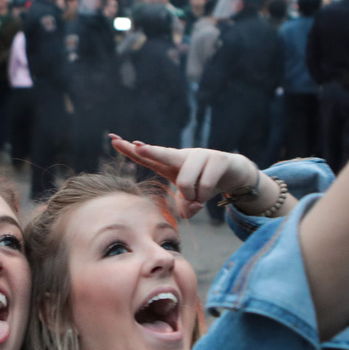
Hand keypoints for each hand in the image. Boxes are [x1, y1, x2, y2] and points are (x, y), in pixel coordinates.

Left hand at [109, 136, 260, 217]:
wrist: (234, 174)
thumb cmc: (205, 185)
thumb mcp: (190, 198)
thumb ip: (184, 206)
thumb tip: (189, 209)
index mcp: (170, 164)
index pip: (147, 156)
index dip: (130, 150)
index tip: (114, 141)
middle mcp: (182, 156)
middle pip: (163, 154)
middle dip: (149, 151)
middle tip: (138, 147)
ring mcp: (200, 155)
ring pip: (186, 183)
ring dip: (192, 198)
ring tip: (198, 199)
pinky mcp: (218, 159)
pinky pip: (205, 185)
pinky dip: (205, 197)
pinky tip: (208, 195)